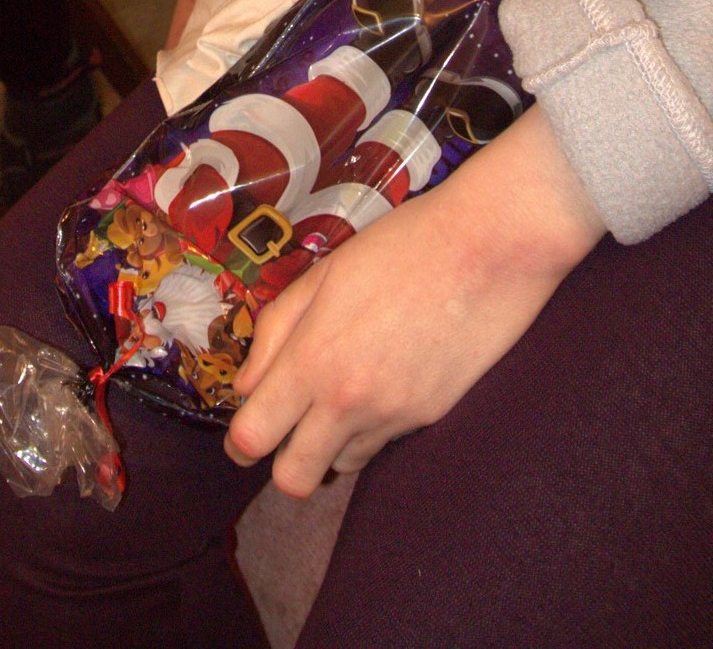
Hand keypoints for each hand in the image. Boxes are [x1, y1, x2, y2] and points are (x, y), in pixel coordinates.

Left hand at [224, 105, 605, 497]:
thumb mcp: (323, 275)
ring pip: (340, 466)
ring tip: (337, 397)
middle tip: (284, 430)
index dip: (238, 442)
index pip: (253, 438)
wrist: (487, 249)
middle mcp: (349, 401)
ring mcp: (394, 416)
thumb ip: (275, 332)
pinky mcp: (431, 417)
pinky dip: (368, 430)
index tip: (242, 433)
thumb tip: (247, 386)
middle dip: (279, 462)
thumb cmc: (399, 247)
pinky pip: (382, 444)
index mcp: (313, 360)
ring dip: (328, 444)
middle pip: (293, 479)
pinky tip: (377, 385)